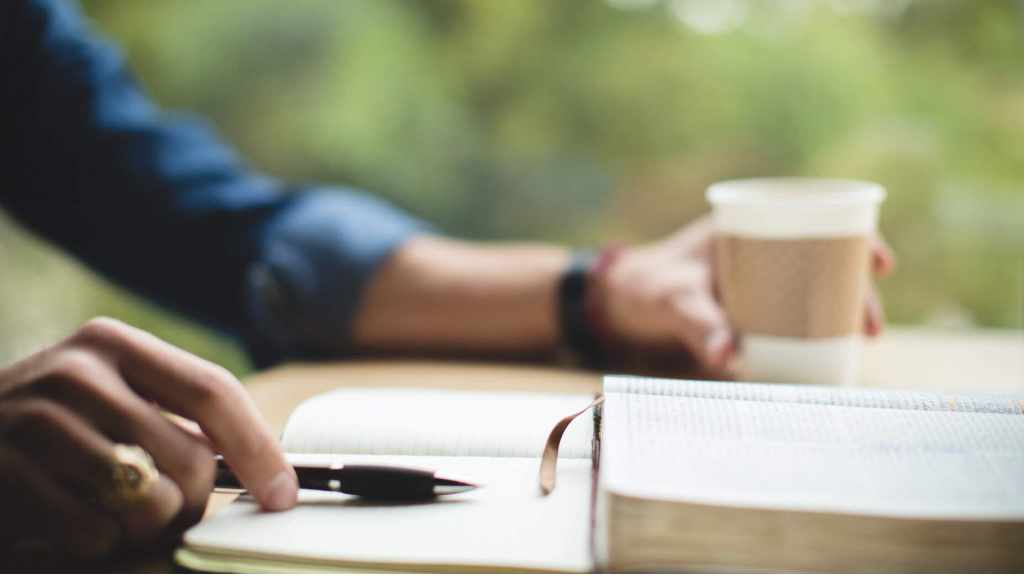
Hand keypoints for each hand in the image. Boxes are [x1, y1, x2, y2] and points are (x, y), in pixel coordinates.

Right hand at [0, 318, 296, 563]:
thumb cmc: (43, 432)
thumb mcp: (104, 399)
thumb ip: (172, 418)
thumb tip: (267, 473)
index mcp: (112, 345)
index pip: (214, 391)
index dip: (259, 448)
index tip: (283, 493)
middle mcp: (75, 372)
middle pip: (191, 459)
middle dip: (189, 501)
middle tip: (157, 506)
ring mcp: (35, 421)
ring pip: (150, 501)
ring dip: (141, 526)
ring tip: (107, 510)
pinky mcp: (5, 474)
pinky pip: (95, 533)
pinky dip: (94, 544)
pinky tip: (65, 521)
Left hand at [599, 217, 894, 375]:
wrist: (626, 299)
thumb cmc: (650, 287)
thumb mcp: (673, 300)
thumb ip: (697, 324)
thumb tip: (727, 357)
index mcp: (749, 224)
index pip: (817, 216)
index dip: (859, 234)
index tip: (880, 262)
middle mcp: (763, 245)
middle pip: (828, 257)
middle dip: (858, 289)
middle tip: (870, 329)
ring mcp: (762, 274)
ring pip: (819, 284)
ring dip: (844, 308)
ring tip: (861, 342)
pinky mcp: (757, 302)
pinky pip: (799, 306)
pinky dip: (820, 321)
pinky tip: (838, 348)